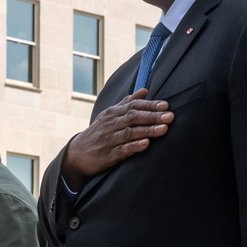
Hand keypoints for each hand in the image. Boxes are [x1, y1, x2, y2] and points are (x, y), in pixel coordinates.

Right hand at [59, 93, 173, 190]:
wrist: (76, 154)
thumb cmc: (98, 133)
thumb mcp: (109, 115)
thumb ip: (127, 103)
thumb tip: (144, 90)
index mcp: (112, 113)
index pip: (133, 106)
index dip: (150, 105)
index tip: (166, 105)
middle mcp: (110, 124)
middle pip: (133, 118)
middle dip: (152, 117)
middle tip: (170, 116)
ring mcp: (108, 140)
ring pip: (130, 133)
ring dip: (147, 131)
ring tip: (163, 129)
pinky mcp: (107, 155)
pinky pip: (122, 150)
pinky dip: (134, 147)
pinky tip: (146, 144)